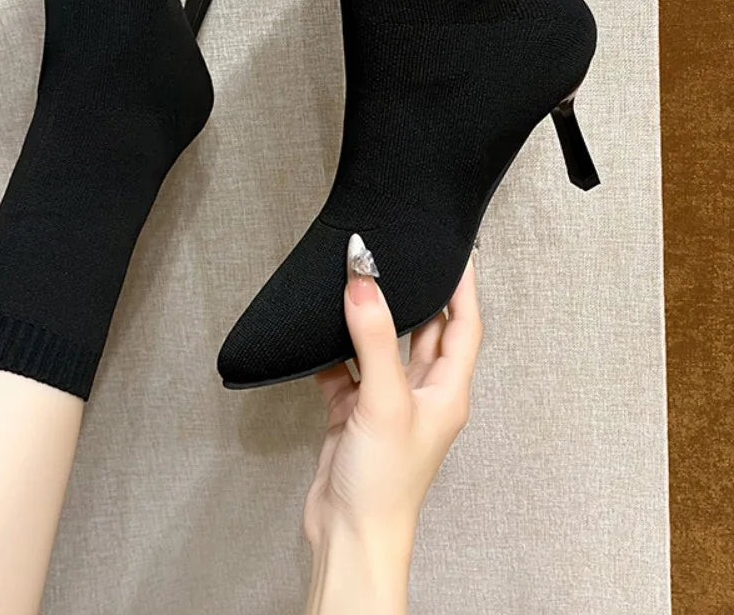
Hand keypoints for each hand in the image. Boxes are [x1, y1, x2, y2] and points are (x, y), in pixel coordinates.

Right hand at [304, 235, 482, 614]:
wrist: (348, 533)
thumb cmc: (386, 485)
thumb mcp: (385, 403)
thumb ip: (376, 340)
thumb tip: (364, 284)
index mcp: (447, 392)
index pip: (464, 325)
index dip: (463, 287)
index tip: (456, 251)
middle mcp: (421, 394)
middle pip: (425, 331)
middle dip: (415, 294)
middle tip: (400, 258)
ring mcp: (387, 403)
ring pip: (382, 347)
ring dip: (370, 319)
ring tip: (357, 284)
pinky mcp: (354, 414)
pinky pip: (346, 370)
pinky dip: (333, 352)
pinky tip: (319, 336)